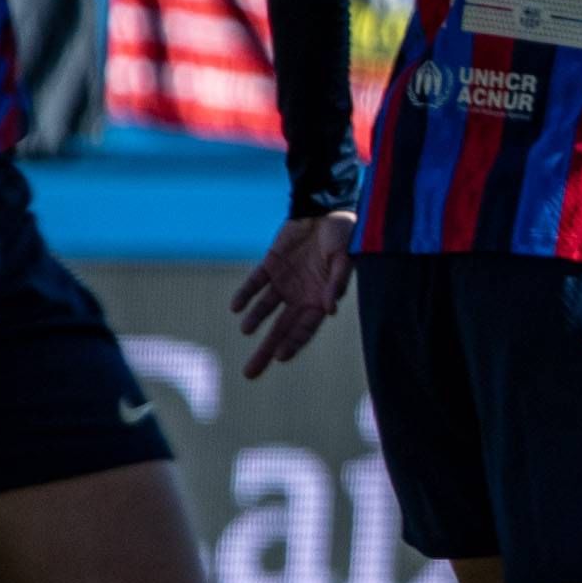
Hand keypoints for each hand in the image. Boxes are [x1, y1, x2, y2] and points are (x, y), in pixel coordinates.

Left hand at [231, 212, 357, 379]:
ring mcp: (284, 282)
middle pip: (281, 328)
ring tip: (247, 329)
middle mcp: (301, 296)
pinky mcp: (271, 265)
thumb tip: (328, 310)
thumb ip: (337, 283)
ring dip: (255, 319)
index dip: (293, 343)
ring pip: (265, 308)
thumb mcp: (344, 259)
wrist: (326, 209)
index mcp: (321, 299)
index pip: (304, 329)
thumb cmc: (344, 236)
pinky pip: (255, 282)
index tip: (280, 357)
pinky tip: (236, 307)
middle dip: (266, 349)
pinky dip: (246, 294)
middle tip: (250, 373)